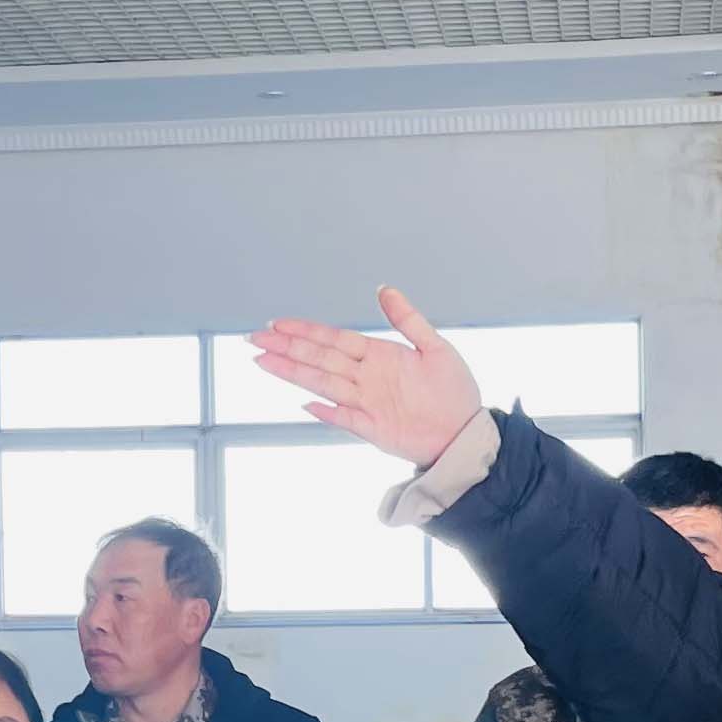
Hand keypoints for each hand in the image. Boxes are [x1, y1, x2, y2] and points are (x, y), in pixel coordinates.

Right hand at [248, 289, 485, 468]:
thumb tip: (384, 289)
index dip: (305, 331)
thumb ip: (407, 319)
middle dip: (286, 348)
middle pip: (319, 358)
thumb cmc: (454, 391)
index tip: (278, 323)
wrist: (466, 432)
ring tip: (263, 361)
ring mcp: (367, 403)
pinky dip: (326, 412)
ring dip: (293, 373)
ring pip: (323, 383)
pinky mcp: (373, 428)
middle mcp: (367, 378)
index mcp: (378, 355)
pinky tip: (305, 404)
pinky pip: (344, 418)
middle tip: (255, 337)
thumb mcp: (436, 347)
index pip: (333, 339)